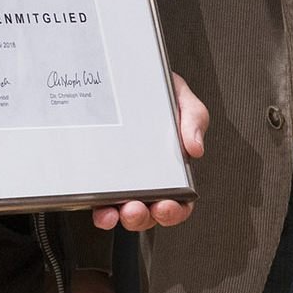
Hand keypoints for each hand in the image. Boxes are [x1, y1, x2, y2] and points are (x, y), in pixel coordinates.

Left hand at [89, 72, 207, 231]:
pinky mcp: (97, 176)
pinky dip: (98, 208)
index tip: (166, 206)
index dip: (174, 211)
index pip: (179, 201)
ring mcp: (120, 180)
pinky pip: (97, 200)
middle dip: (142, 217)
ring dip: (117, 218)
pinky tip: (96, 205)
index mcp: (172, 167)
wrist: (123, 75)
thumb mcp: (181, 98)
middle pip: (148, 213)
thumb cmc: (154, 91)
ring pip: (121, 212)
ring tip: (112, 212)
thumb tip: (196, 148)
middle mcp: (146, 179)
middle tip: (135, 209)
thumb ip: (194, 118)